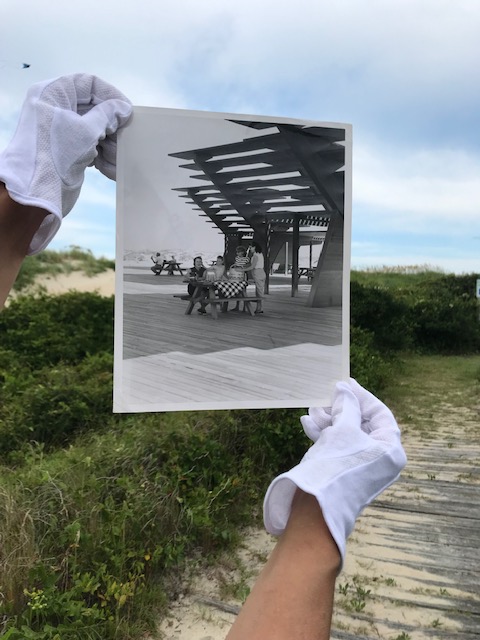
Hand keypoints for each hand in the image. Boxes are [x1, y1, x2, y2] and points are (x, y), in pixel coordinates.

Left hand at [0, 73, 131, 253]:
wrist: (36, 191)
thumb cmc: (56, 154)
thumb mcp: (87, 130)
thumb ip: (108, 114)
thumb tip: (123, 107)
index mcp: (52, 93)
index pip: (87, 83)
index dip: (109, 94)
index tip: (126, 109)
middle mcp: (53, 106)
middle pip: (89, 103)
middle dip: (108, 117)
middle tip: (122, 129)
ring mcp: (57, 127)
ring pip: (89, 123)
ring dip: (105, 134)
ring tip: (114, 145)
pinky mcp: (62, 146)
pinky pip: (85, 139)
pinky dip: (97, 146)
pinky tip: (102, 157)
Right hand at [263, 380, 406, 569]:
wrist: (315, 509)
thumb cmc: (335, 466)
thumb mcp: (343, 429)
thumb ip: (347, 407)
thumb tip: (345, 389)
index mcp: (390, 449)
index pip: (380, 413)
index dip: (361, 396)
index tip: (344, 383)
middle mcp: (380, 459)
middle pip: (362, 424)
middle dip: (341, 408)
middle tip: (324, 398)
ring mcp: (362, 468)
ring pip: (347, 435)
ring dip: (329, 420)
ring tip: (311, 411)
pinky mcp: (345, 474)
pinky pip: (338, 448)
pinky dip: (325, 435)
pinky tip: (308, 425)